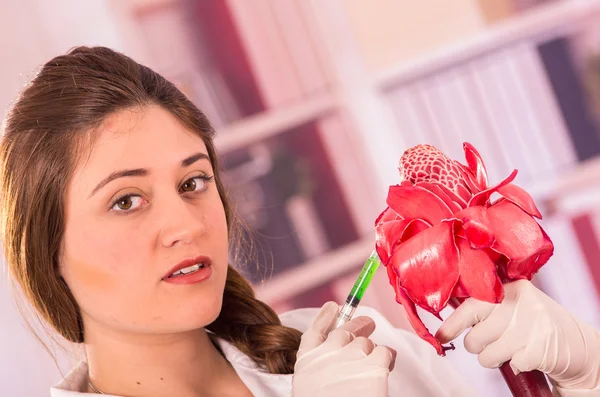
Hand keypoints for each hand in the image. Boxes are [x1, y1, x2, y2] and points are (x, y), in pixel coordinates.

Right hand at [292, 302, 395, 396]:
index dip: (324, 317)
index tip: (333, 306)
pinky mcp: (375, 365)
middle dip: (359, 325)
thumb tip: (338, 351)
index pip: (314, 331)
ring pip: (367, 343)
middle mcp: (328, 353)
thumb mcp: (311, 386)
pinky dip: (387, 359)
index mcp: (306, 363)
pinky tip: (385, 368)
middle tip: (369, 324)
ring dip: (371, 352)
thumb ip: (321, 369)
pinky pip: (385, 352)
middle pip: (345, 331)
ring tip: (372, 369)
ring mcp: (351, 356)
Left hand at [436, 280, 599, 392]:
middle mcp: (519, 305)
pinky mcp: (539, 350)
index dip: (452, 324)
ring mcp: (530, 328)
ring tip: (510, 348)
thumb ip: (485, 306)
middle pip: (474, 338)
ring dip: (493, 358)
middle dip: (476, 346)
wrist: (576, 343)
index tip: (440, 336)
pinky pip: (509, 366)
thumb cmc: (534, 323)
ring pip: (486, 356)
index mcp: (510, 289)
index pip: (471, 306)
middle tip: (492, 341)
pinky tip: (526, 354)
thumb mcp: (513, 304)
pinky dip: (514, 365)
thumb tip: (446, 322)